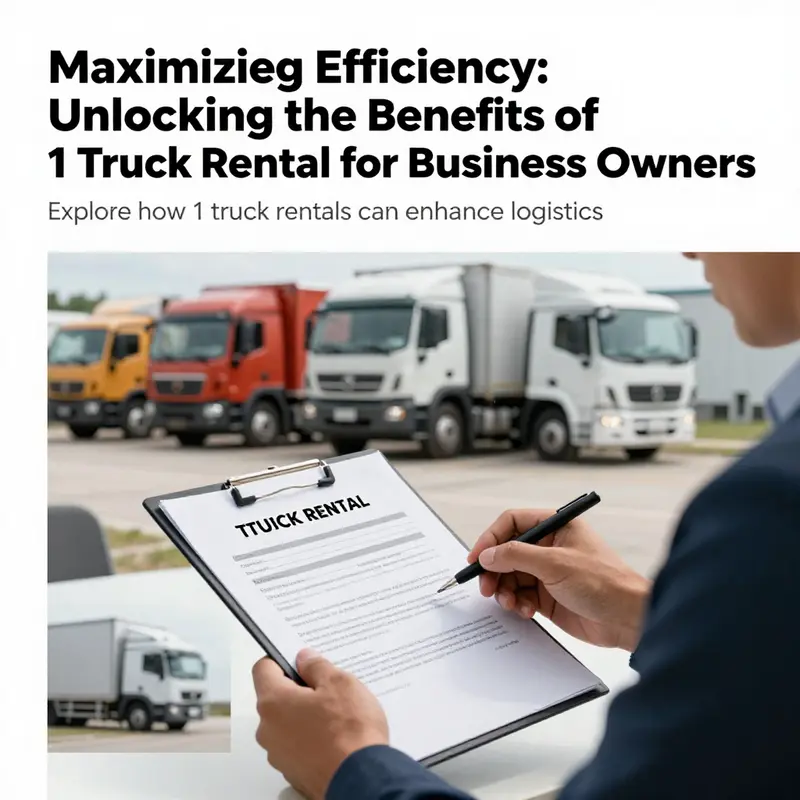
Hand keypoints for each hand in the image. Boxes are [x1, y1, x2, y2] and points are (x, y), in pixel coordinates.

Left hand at [253, 649, 388, 799]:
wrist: (361, 780)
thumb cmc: (349, 732)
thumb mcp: (339, 683)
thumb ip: (317, 666)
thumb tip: (305, 659)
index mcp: (274, 702)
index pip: (263, 668)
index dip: (281, 659)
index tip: (299, 660)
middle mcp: (268, 730)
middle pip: (275, 697)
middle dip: (298, 689)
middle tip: (327, 688)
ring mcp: (279, 754)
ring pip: (286, 723)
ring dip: (305, 715)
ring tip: (337, 715)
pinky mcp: (293, 772)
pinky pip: (296, 745)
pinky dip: (311, 738)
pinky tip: (335, 737)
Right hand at [468, 509, 650, 650]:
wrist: (628, 619)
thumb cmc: (605, 583)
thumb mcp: (555, 564)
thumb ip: (516, 556)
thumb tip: (487, 555)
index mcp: (556, 527)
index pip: (513, 523)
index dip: (491, 538)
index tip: (477, 557)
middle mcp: (550, 547)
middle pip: (507, 552)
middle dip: (494, 570)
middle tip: (486, 587)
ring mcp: (548, 572)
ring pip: (510, 576)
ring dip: (504, 590)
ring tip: (510, 602)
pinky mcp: (548, 596)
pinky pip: (520, 596)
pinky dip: (517, 603)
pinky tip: (526, 610)